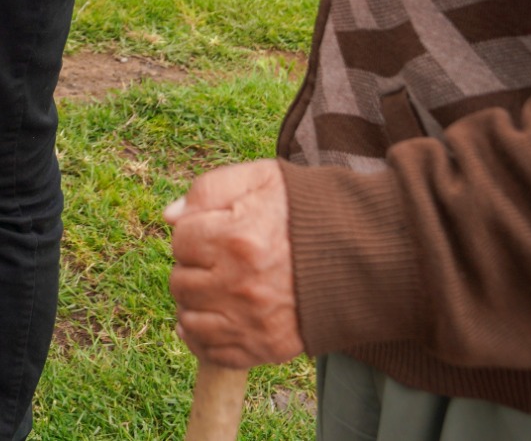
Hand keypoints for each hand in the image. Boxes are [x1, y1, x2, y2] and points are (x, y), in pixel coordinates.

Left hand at [167, 160, 304, 368]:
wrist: (360, 255)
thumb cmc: (305, 213)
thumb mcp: (261, 179)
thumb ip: (208, 189)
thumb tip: (170, 217)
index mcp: (237, 238)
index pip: (180, 240)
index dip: (194, 232)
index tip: (215, 231)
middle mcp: (240, 284)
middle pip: (179, 282)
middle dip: (192, 267)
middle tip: (217, 259)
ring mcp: (251, 321)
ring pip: (189, 319)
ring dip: (195, 303)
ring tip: (217, 287)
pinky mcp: (264, 348)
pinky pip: (211, 352)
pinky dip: (204, 338)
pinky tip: (213, 318)